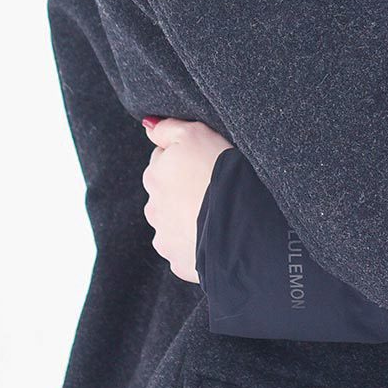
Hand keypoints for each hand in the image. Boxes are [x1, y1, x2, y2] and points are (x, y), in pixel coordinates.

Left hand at [140, 116, 231, 284]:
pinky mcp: (179, 262)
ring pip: (175, 223)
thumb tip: (149, 125)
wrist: (239, 226)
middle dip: (184, 191)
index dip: (187, 159)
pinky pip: (187, 249)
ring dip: (189, 218)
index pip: (164, 161)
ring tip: (217, 214)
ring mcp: (165, 237)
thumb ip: (167, 128)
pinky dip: (198, 243)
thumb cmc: (220, 175)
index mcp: (154, 175)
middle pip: (168, 193)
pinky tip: (216, 236)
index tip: (206, 163)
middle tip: (213, 189)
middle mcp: (153, 207)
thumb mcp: (196, 135)